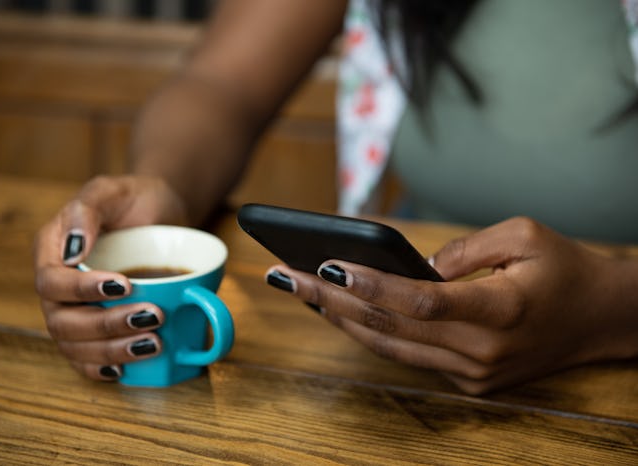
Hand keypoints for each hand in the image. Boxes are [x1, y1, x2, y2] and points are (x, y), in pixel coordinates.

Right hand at [33, 175, 187, 380]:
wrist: (157, 213)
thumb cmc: (132, 199)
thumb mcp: (111, 191)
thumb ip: (88, 210)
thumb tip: (74, 249)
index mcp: (52, 251)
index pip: (51, 282)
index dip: (82, 290)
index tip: (124, 284)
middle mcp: (57, 287)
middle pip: (63, 321)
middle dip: (106, 325)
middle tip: (151, 316)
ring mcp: (74, 311)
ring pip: (75, 346)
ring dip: (112, 350)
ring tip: (152, 343)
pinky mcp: (95, 328)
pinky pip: (86, 359)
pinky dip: (102, 369)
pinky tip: (125, 370)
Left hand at [265, 217, 637, 393]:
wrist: (599, 319)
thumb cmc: (564, 268)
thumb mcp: (524, 235)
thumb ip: (463, 250)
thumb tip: (412, 267)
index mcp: (502, 311)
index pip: (423, 302)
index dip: (373, 286)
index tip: (327, 265)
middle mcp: (482, 352)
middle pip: (392, 327)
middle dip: (332, 300)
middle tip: (286, 274)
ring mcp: (472, 373)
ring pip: (392, 347)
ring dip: (341, 319)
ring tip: (298, 290)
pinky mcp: (467, 380)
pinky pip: (408, 354)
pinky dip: (370, 331)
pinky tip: (338, 310)